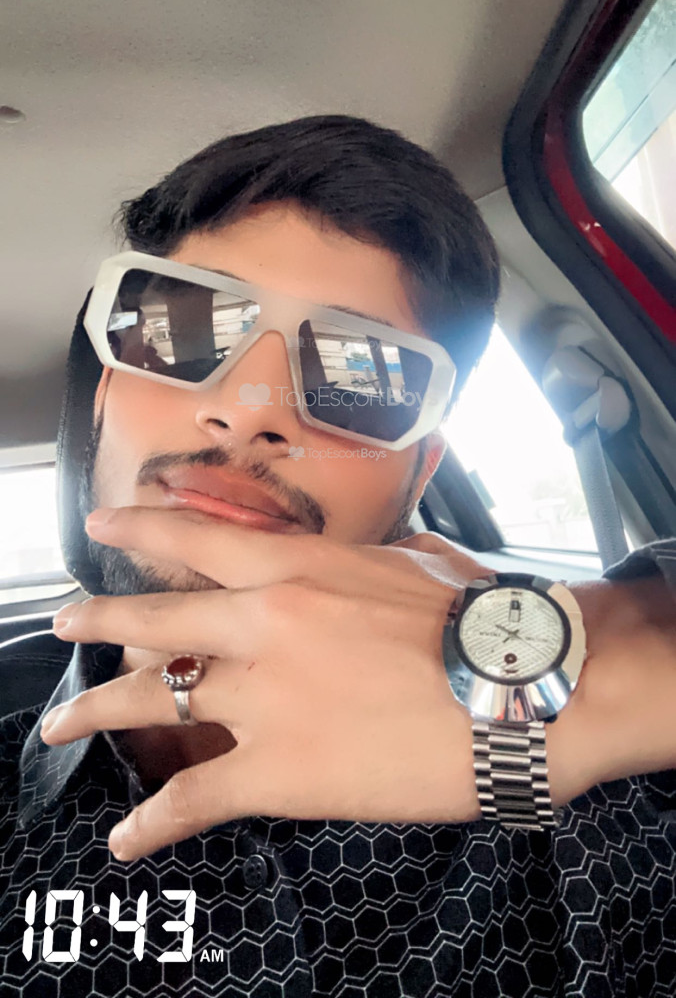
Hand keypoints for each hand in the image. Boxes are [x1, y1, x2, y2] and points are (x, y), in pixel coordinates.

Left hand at [40, 511, 487, 859]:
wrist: (517, 688)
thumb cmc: (480, 618)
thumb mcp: (413, 562)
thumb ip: (363, 563)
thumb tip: (360, 564)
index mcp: (297, 567)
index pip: (196, 540)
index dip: (139, 530)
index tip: (100, 528)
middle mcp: (262, 621)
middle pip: (154, 618)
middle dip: (98, 620)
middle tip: (65, 623)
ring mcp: (263, 696)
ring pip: (153, 698)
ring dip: (96, 710)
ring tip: (63, 722)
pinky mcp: (276, 770)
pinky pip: (192, 797)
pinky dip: (151, 823)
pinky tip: (125, 840)